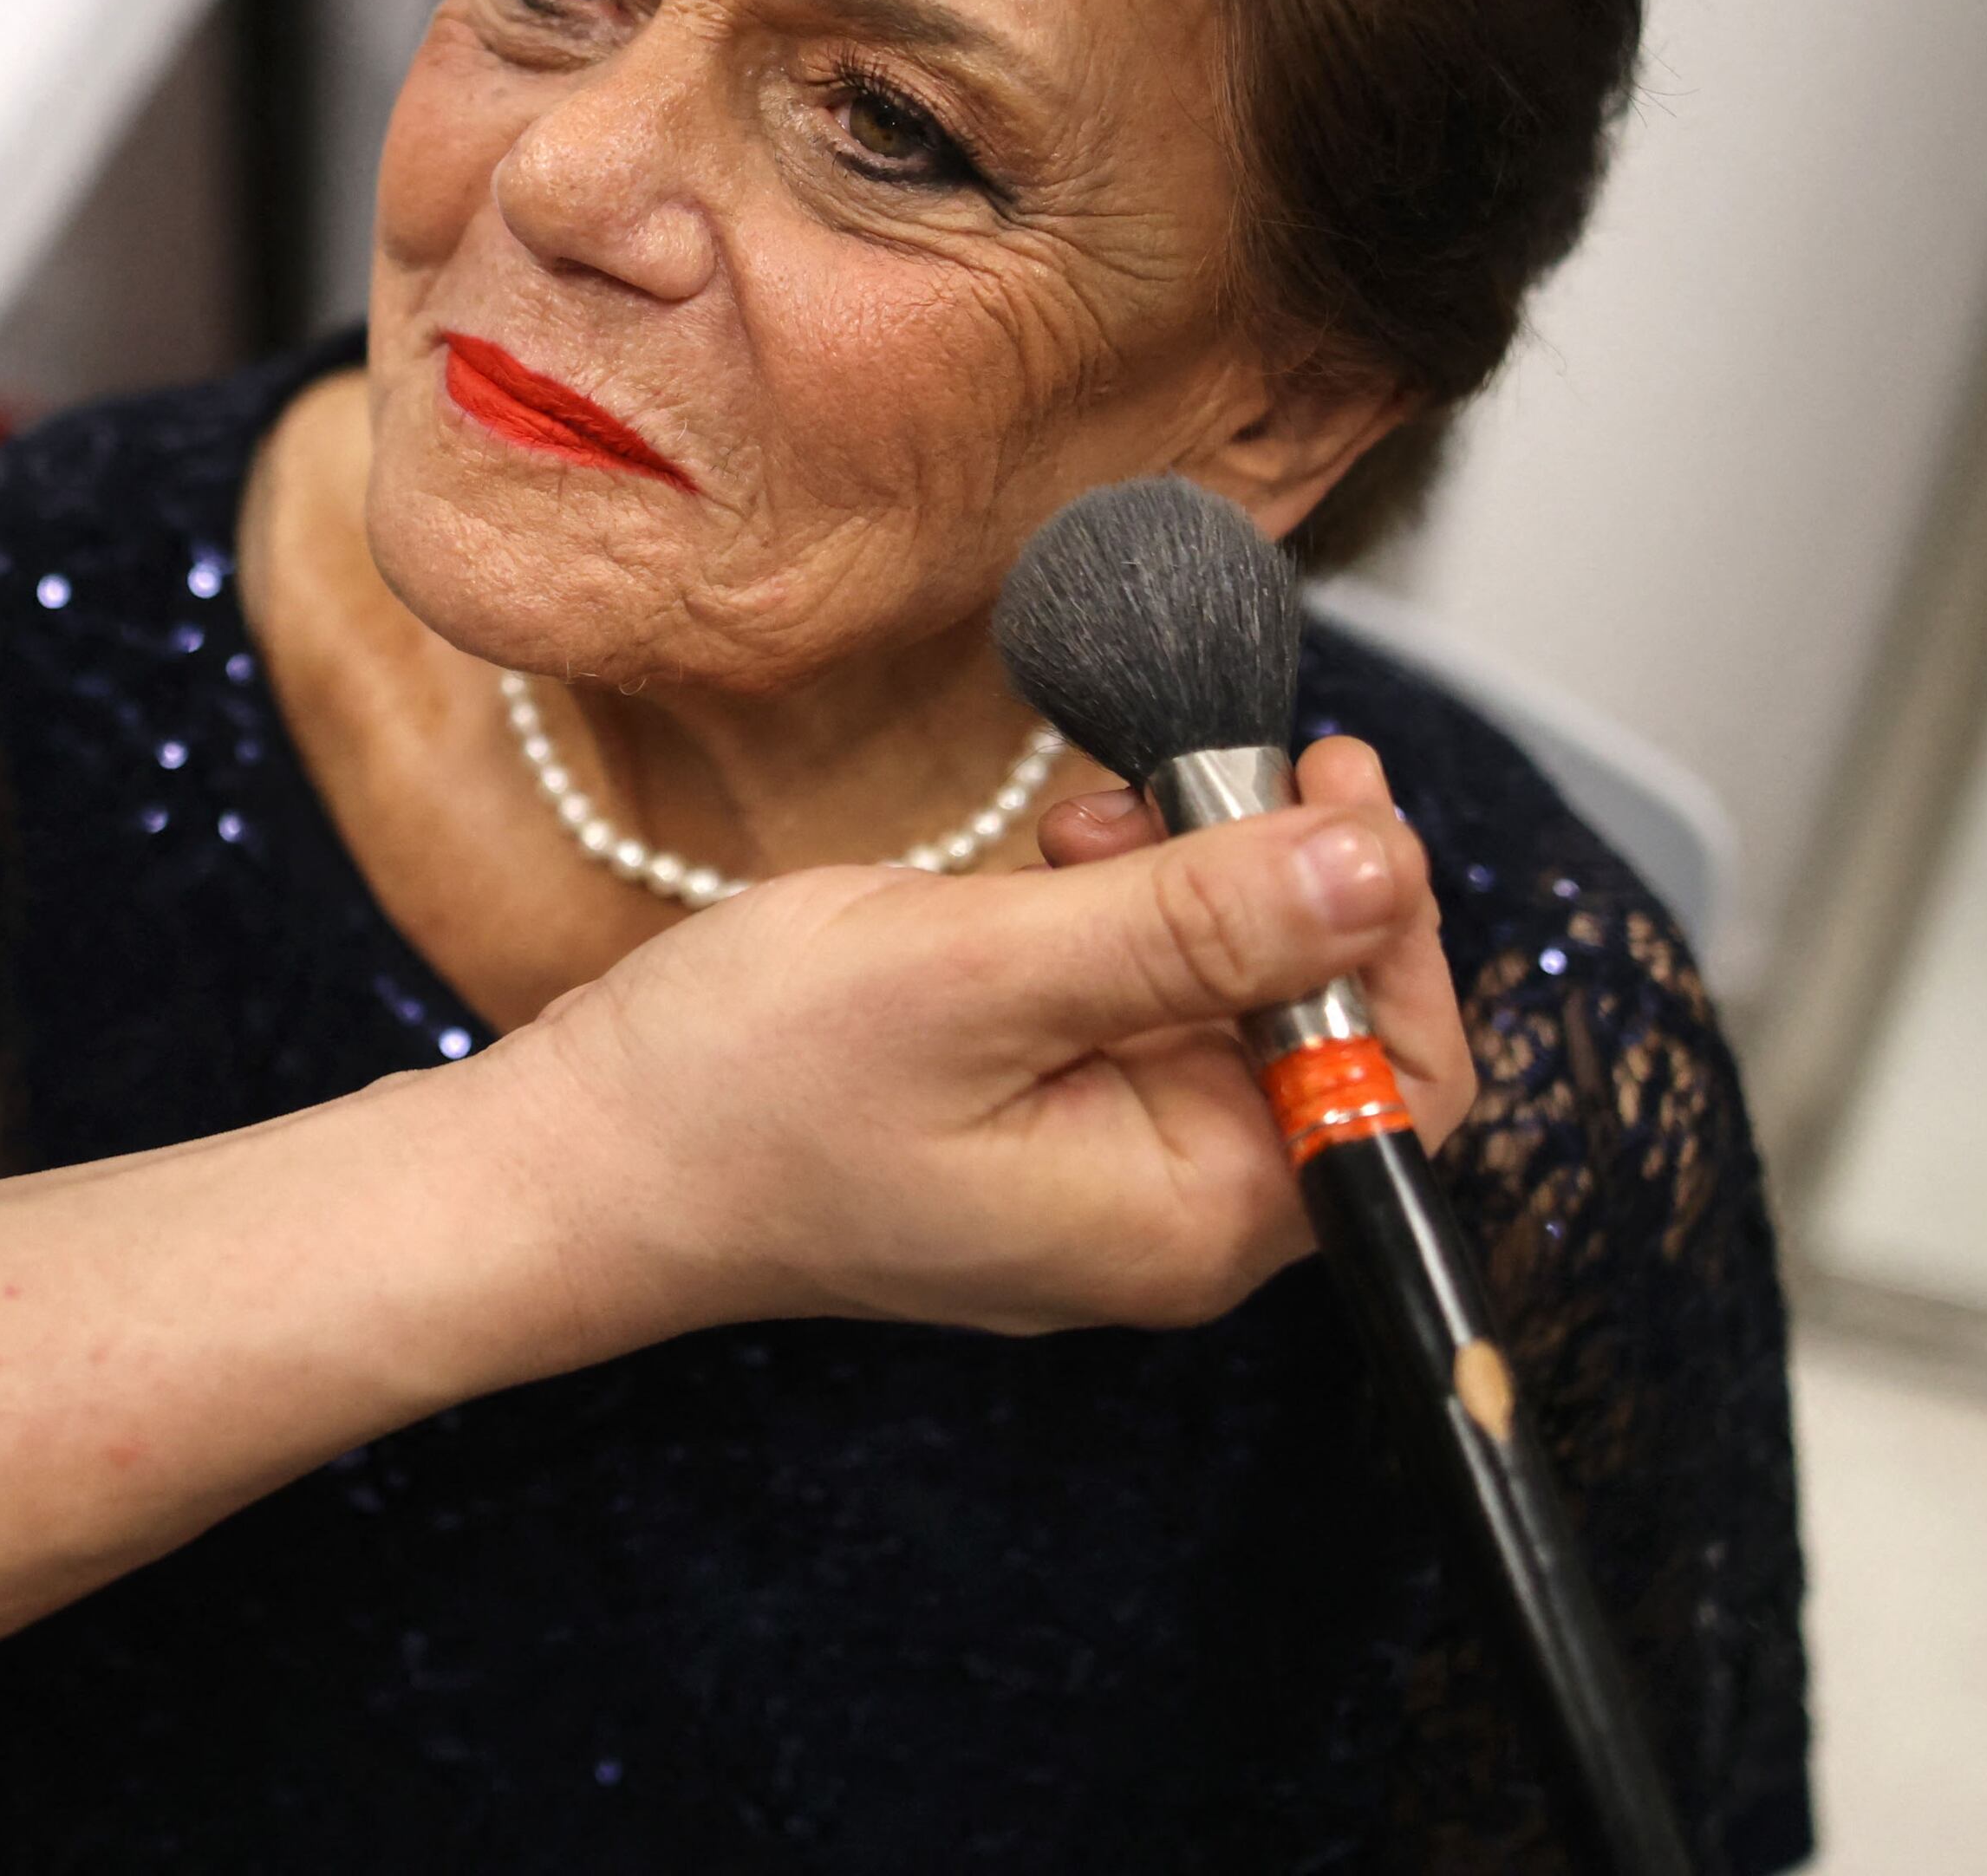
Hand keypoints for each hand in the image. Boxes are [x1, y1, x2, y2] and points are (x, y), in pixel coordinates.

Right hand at [492, 746, 1444, 1337]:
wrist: (579, 1158)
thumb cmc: (744, 1093)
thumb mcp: (975, 976)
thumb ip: (1187, 926)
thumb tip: (1375, 867)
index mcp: (1188, 1214)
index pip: (1408, 1091)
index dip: (1402, 934)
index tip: (1331, 798)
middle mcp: (1168, 1204)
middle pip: (1332, 1030)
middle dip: (1284, 887)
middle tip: (1208, 772)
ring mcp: (1102, 1159)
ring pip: (1233, 995)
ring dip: (1197, 882)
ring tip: (1095, 818)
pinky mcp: (1040, 1109)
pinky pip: (1142, 996)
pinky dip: (1123, 907)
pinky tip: (1054, 858)